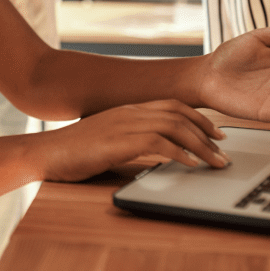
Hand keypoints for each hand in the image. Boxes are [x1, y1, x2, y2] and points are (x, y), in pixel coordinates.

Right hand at [37, 100, 230, 182]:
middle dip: (207, 131)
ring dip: (201, 146)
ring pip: (174, 127)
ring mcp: (123, 125)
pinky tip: (191, 165)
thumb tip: (161, 155)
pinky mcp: (118, 141)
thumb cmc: (74, 152)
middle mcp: (128, 112)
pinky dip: (180, 153)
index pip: (171, 105)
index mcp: (127, 110)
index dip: (198, 117)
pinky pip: (159, 143)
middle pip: (178, 113)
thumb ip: (132, 142)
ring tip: (216, 162)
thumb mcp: (109, 142)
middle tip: (224, 150)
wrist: (45, 153)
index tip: (216, 134)